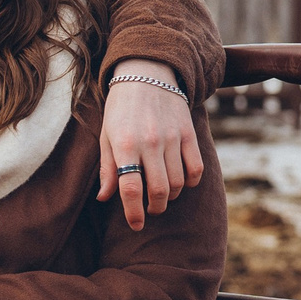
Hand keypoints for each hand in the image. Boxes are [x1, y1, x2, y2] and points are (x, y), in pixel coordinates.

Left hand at [96, 58, 203, 231]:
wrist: (147, 75)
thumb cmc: (120, 110)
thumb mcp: (106, 136)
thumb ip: (107, 168)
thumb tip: (105, 198)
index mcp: (124, 145)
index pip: (130, 188)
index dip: (133, 212)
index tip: (136, 224)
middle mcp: (149, 143)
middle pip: (158, 190)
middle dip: (154, 208)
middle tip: (149, 210)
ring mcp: (172, 138)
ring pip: (178, 183)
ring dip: (170, 196)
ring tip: (161, 195)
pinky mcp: (188, 134)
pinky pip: (196, 168)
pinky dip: (191, 182)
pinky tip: (182, 181)